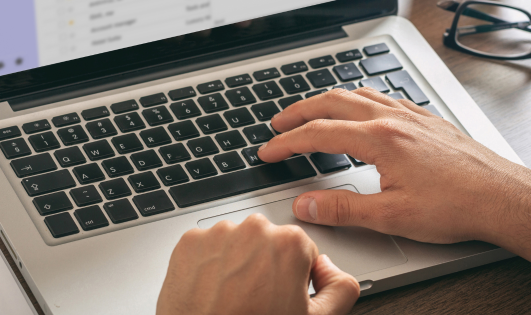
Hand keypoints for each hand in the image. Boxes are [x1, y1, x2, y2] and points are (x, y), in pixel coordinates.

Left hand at [157, 214, 359, 314]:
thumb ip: (341, 288)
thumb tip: (330, 269)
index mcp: (289, 243)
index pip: (301, 250)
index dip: (294, 276)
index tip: (281, 295)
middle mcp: (254, 229)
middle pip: (267, 242)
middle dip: (265, 266)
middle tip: (257, 301)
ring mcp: (218, 234)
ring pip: (236, 242)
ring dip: (236, 263)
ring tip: (232, 298)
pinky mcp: (189, 242)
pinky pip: (207, 247)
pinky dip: (209, 265)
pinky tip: (212, 291)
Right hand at [259, 88, 530, 272]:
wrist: (504, 197)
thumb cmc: (458, 206)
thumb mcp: (392, 216)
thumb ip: (342, 209)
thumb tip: (305, 206)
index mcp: (379, 139)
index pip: (318, 134)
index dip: (287, 143)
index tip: (268, 151)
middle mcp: (393, 119)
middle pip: (332, 102)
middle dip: (299, 111)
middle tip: (277, 123)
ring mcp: (412, 115)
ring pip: (358, 94)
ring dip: (327, 100)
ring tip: (311, 111)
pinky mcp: (427, 120)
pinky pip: (383, 96)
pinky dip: (359, 98)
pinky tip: (362, 108)